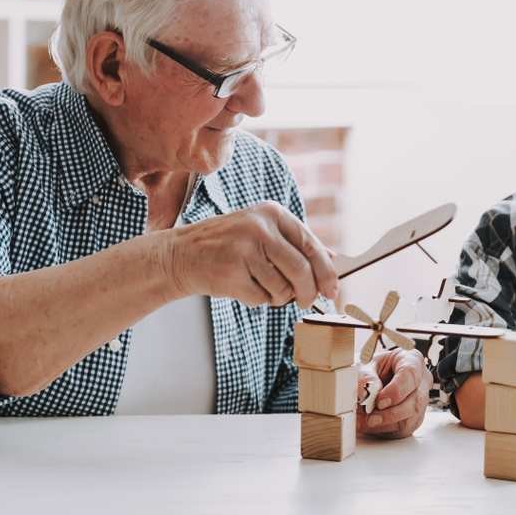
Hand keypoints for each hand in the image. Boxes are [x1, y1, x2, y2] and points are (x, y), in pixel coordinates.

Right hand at [164, 201, 337, 307]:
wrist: (181, 254)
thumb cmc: (228, 246)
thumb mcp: (262, 232)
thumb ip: (296, 244)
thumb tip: (334, 260)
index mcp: (272, 213)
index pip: (311, 245)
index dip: (327, 271)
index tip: (333, 289)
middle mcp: (259, 227)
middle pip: (301, 269)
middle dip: (308, 292)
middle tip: (306, 301)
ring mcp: (244, 249)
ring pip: (282, 288)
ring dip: (277, 297)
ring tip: (259, 285)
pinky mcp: (231, 272)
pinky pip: (261, 298)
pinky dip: (257, 300)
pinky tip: (242, 286)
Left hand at [356, 349, 430, 438]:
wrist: (373, 383)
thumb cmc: (374, 371)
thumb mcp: (366, 367)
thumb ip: (365, 377)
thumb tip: (364, 393)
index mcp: (412, 361)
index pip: (411, 374)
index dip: (396, 390)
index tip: (379, 401)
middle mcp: (421, 382)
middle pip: (415, 401)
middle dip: (391, 413)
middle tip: (370, 417)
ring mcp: (420, 403)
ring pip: (411, 419)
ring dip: (385, 424)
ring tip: (364, 421)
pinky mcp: (413, 420)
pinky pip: (403, 430)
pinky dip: (383, 429)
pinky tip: (368, 425)